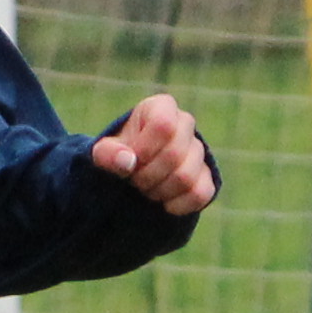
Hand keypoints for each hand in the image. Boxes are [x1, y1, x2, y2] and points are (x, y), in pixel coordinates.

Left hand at [93, 91, 216, 216]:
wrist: (133, 170)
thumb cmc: (120, 153)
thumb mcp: (104, 152)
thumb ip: (108, 154)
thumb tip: (128, 162)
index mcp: (161, 107)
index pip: (164, 125)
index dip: (146, 149)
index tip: (132, 161)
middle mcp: (185, 123)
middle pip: (175, 155)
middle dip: (148, 175)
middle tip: (134, 180)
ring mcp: (199, 150)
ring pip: (186, 177)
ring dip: (159, 191)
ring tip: (146, 189)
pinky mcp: (207, 175)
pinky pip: (201, 193)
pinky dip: (177, 205)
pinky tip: (163, 203)